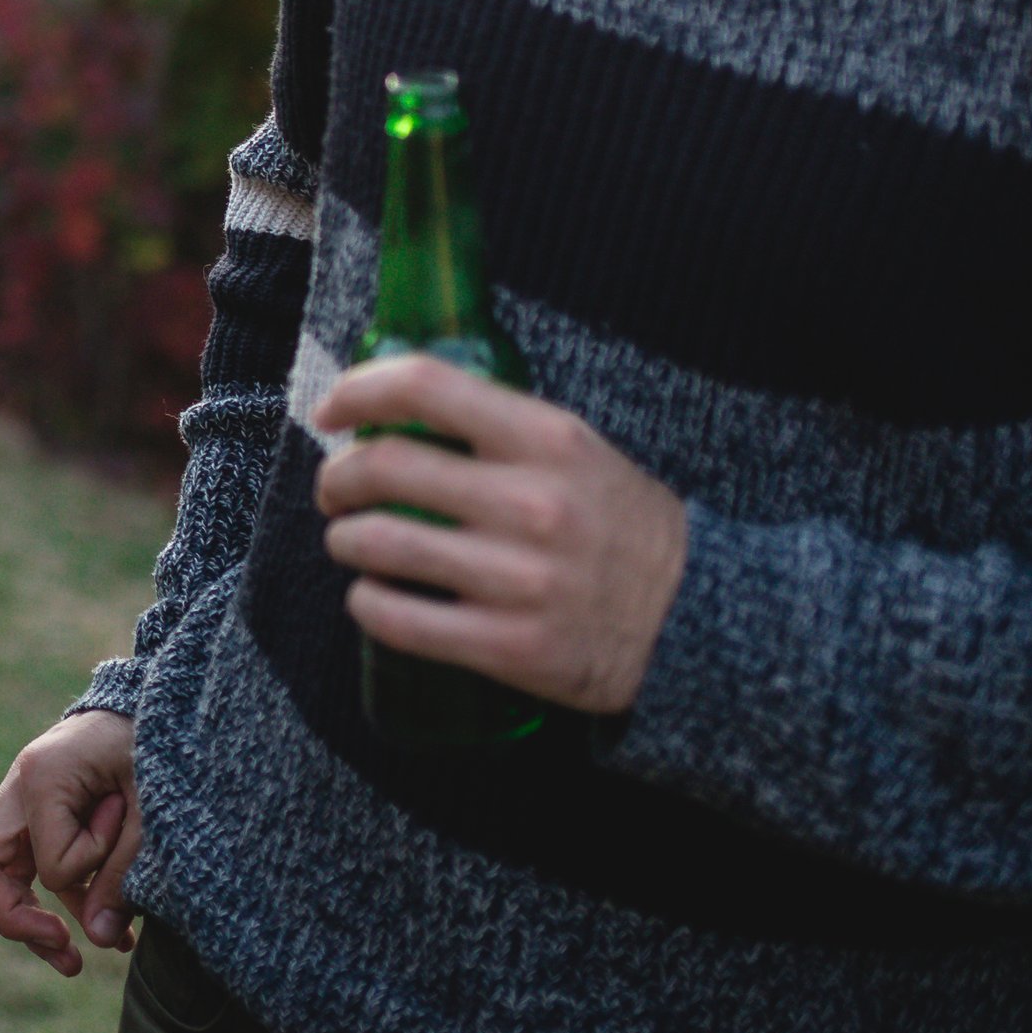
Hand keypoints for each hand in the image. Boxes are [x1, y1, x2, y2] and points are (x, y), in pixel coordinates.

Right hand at [0, 709, 140, 972]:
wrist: (150, 705)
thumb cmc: (154, 744)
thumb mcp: (151, 808)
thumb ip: (124, 871)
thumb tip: (102, 940)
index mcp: (43, 774)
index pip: (50, 862)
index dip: (90, 873)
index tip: (123, 846)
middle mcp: (17, 787)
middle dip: (13, 917)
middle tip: (62, 948)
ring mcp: (18, 799)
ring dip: (30, 921)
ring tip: (74, 963)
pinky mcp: (33, 813)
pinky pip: (23, 866)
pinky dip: (53, 901)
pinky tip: (100, 925)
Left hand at [309, 356, 687, 715]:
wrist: (700, 621)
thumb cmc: (622, 527)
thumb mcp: (578, 452)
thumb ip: (499, 427)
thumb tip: (397, 412)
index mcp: (547, 440)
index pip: (424, 386)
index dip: (358, 390)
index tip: (331, 410)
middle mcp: (532, 504)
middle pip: (384, 467)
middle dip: (337, 478)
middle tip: (335, 490)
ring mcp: (520, 579)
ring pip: (379, 543)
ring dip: (345, 539)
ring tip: (350, 541)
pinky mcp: (512, 646)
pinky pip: (400, 619)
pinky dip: (366, 603)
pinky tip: (371, 596)